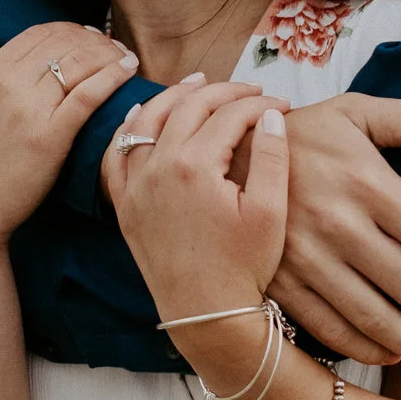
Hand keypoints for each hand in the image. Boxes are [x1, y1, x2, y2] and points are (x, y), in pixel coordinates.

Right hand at [0, 20, 136, 250]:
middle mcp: (8, 85)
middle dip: (91, 38)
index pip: (38, 34)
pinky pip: (89, 94)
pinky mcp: (52, 137)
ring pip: (79, 62)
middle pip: (62, 43)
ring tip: (123, 55)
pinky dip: (113, 75)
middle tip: (110, 44)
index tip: (85, 36)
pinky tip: (129, 67)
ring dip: (107, 52)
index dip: (67, 30)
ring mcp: (31, 110)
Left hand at [103, 76, 289, 322]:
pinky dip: (130, 129)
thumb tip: (271, 114)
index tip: (283, 105)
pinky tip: (144, 116)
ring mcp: (136, 186)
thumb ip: (272, 156)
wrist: (205, 315)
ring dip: (174, 97)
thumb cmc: (243, 267)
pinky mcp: (125, 205)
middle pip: (189, 107)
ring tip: (199, 84)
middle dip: (224, 92)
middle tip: (251, 91)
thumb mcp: (270, 212)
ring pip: (147, 121)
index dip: (260, 104)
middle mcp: (158, 168)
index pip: (230, 115)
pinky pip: (117, 155)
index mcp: (195, 166)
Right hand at [266, 94, 400, 364]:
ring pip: (376, 318)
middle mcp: (339, 224)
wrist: (221, 158)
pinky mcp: (282, 283)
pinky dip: (368, 349)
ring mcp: (308, 258)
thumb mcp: (352, 111)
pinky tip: (390, 348)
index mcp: (366, 181)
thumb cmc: (301, 135)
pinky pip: (332, 330)